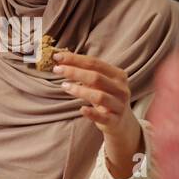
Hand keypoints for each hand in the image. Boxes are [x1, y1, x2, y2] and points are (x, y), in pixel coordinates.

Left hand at [52, 50, 143, 177]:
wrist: (121, 122)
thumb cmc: (106, 98)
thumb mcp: (100, 84)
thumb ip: (85, 73)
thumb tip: (62, 60)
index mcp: (118, 75)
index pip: (95, 63)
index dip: (76, 59)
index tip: (57, 56)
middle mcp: (121, 88)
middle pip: (96, 77)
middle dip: (75, 72)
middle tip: (57, 69)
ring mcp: (119, 105)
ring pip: (99, 96)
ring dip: (80, 90)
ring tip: (64, 86)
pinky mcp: (114, 120)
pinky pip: (102, 117)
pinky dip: (91, 113)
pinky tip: (81, 109)